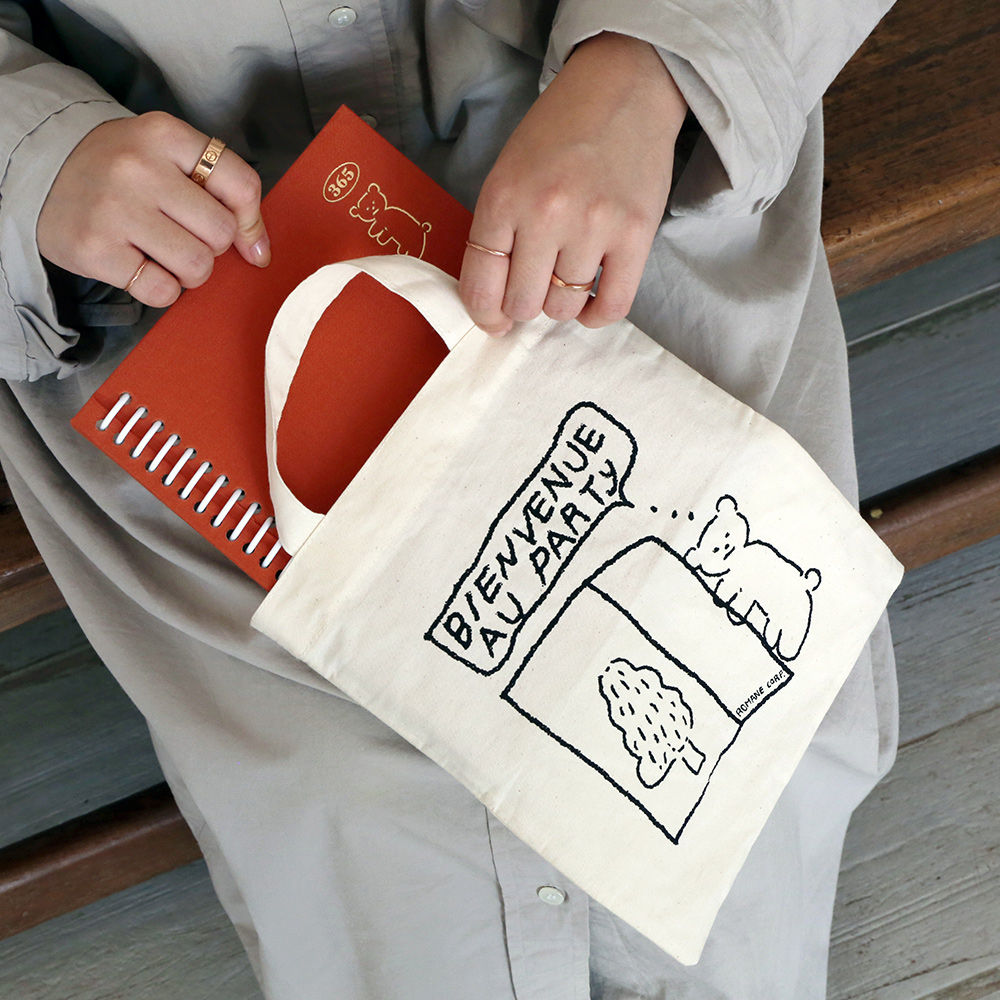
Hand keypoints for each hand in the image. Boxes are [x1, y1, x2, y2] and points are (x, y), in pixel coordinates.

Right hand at [36, 112, 269, 308]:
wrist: (42, 174)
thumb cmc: (122, 170)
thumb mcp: (169, 156)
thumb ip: (223, 192)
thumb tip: (261, 253)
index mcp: (164, 135)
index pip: (241, 184)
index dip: (250, 220)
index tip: (242, 237)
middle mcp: (139, 168)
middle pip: (222, 233)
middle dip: (211, 246)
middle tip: (182, 235)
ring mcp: (114, 209)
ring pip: (198, 266)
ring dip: (189, 271)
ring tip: (163, 253)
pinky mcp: (95, 249)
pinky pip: (163, 291)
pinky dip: (161, 289)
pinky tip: (140, 266)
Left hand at [459, 32, 687, 333]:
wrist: (622, 89)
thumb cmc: (559, 134)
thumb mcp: (508, 173)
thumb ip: (496, 233)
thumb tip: (495, 304)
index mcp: (504, 198)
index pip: (481, 285)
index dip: (484, 314)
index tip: (495, 320)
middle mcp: (546, 215)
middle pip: (523, 304)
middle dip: (524, 305)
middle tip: (535, 287)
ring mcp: (593, 226)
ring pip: (564, 308)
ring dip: (561, 303)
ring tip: (566, 276)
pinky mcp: (635, 234)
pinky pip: (612, 306)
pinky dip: (596, 315)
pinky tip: (590, 301)